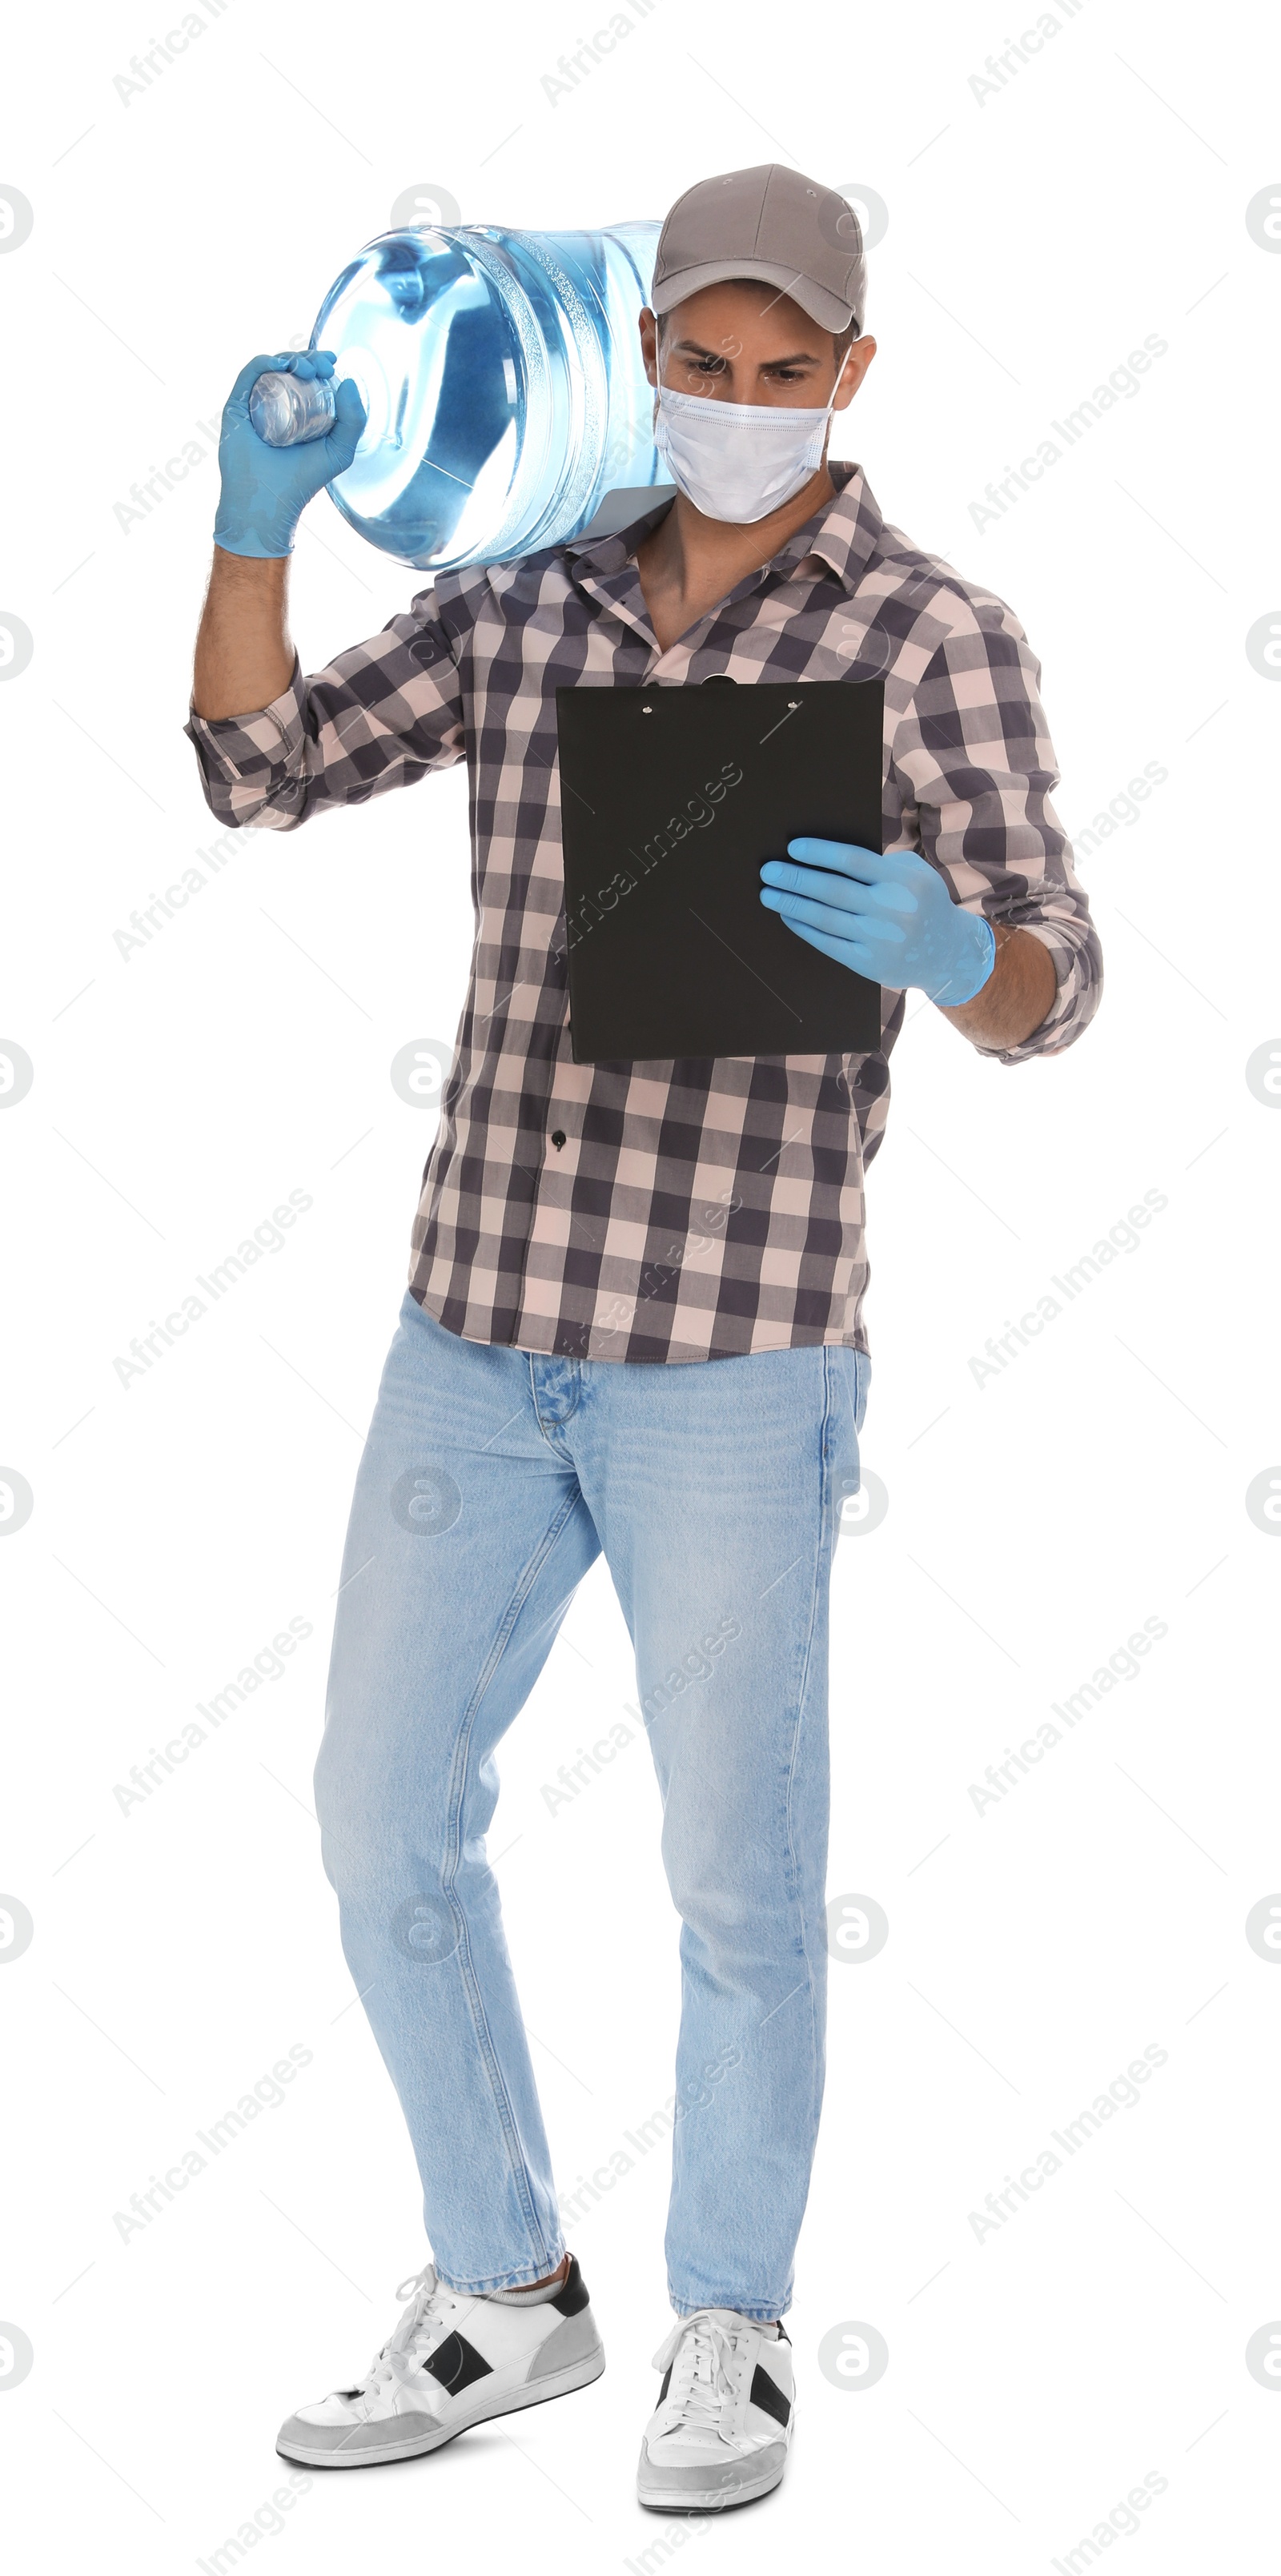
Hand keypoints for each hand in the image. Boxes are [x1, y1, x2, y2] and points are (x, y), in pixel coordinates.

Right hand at [212, 350, 366, 559]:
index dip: (320, 363)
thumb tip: (349, 382)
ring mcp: (255, 404)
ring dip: (289, 358)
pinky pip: (248, 375)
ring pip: (270, 366)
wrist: (269, 502)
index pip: (309, 377)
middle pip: (290, 367)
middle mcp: (276, 404)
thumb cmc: (302, 482)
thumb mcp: (340, 451)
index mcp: (299, 411)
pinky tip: (279, 365)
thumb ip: (354, 420)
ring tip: (305, 370)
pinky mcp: (236, 407)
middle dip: (308, 358)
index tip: (332, 363)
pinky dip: (263, 363)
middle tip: (321, 368)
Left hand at [760, 839, 995, 1004]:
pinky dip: (805, 929)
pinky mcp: (870, 964)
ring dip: (792, 905)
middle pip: (833, 890)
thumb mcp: (913, 874)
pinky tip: (789, 917)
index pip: (853, 861)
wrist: (947, 952)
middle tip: (768, 871)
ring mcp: (881, 940)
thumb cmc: (922, 902)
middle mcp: (892, 910)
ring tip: (769, 894)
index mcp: (903, 880)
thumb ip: (879, 865)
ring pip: (826, 918)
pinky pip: (829, 944)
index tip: (792, 847)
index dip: (820, 853)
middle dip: (796, 879)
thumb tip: (825, 857)